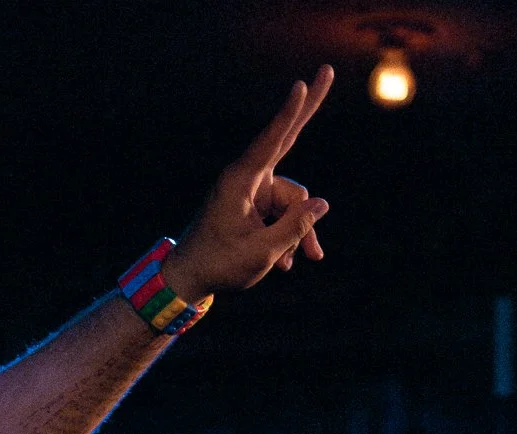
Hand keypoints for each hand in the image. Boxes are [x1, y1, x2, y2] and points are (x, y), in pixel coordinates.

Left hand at [167, 65, 334, 297]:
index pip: (272, 141)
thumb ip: (295, 228)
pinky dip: (286, 236)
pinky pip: (283, 213)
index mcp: (240, 182)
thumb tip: (322, 204)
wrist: (188, 279)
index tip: (299, 85)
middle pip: (286, 140)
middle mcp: (248, 179)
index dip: (289, 114)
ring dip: (297, 232)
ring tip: (292, 262)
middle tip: (328, 70)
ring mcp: (252, 191)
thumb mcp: (261, 252)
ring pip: (293, 200)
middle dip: (307, 111)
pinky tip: (283, 263)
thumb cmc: (219, 265)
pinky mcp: (255, 205)